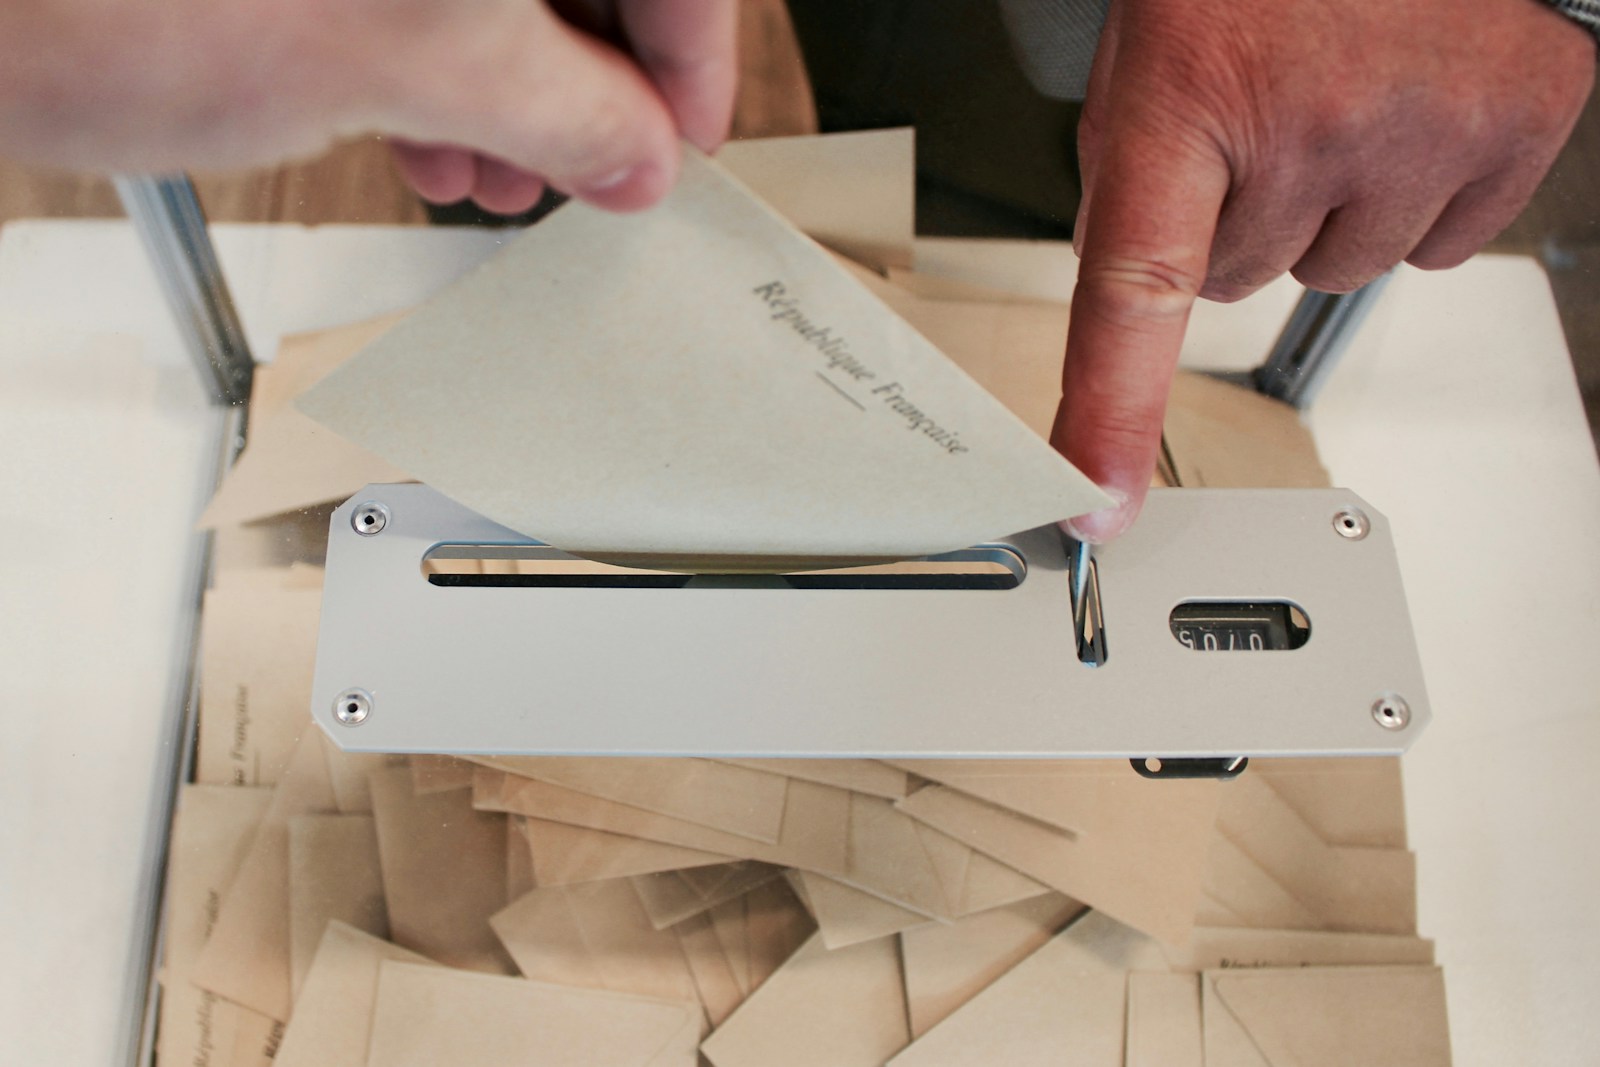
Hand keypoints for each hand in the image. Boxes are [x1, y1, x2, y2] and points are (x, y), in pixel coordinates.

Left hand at [0, 0, 736, 213]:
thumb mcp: (411, 63)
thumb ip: (564, 109)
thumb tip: (636, 151)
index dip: (691, 52)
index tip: (683, 137)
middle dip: (592, 79)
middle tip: (592, 170)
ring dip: (510, 85)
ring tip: (494, 169)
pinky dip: (429, 62)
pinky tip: (419, 129)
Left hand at [1055, 0, 1594, 540]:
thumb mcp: (1153, 55)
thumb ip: (1134, 176)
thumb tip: (1136, 303)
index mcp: (1187, 95)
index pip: (1133, 291)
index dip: (1111, 412)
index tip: (1095, 499)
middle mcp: (1311, 121)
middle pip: (1237, 281)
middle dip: (1235, 219)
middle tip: (1256, 121)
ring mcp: (1421, 129)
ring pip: (1333, 271)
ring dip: (1325, 209)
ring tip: (1334, 105)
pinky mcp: (1513, 128)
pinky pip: (1434, 248)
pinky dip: (1411, 197)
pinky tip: (1401, 118)